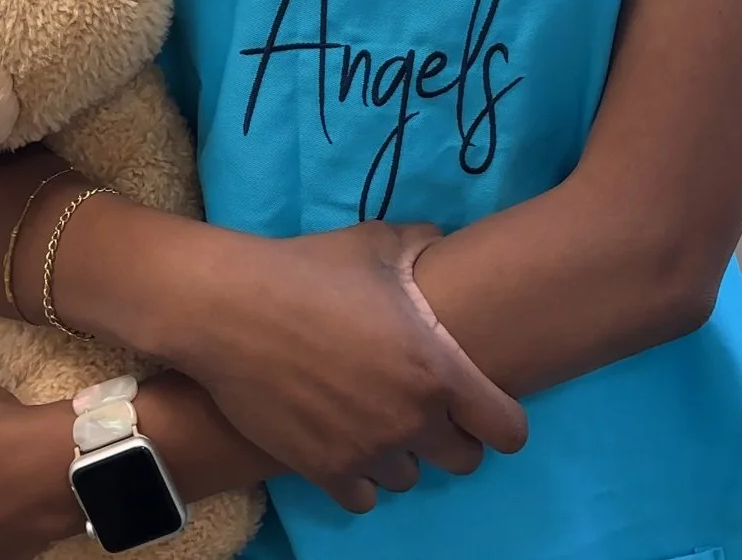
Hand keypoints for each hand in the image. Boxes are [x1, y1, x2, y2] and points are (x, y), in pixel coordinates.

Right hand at [146, 219, 527, 512]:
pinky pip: (363, 499)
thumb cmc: (311, 270)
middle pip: (463, 462)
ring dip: (400, 454)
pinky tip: (343, 441)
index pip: (508, 429)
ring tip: (375, 419)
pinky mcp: (324, 471)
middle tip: (422, 407)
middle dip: (450, 437)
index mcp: (438, 369)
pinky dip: (358, 477)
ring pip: (409, 479)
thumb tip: (439, 241)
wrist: (233, 309)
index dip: (501, 418)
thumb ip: (421, 246)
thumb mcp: (377, 243)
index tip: (482, 405)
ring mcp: (368, 452)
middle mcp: (412, 420)